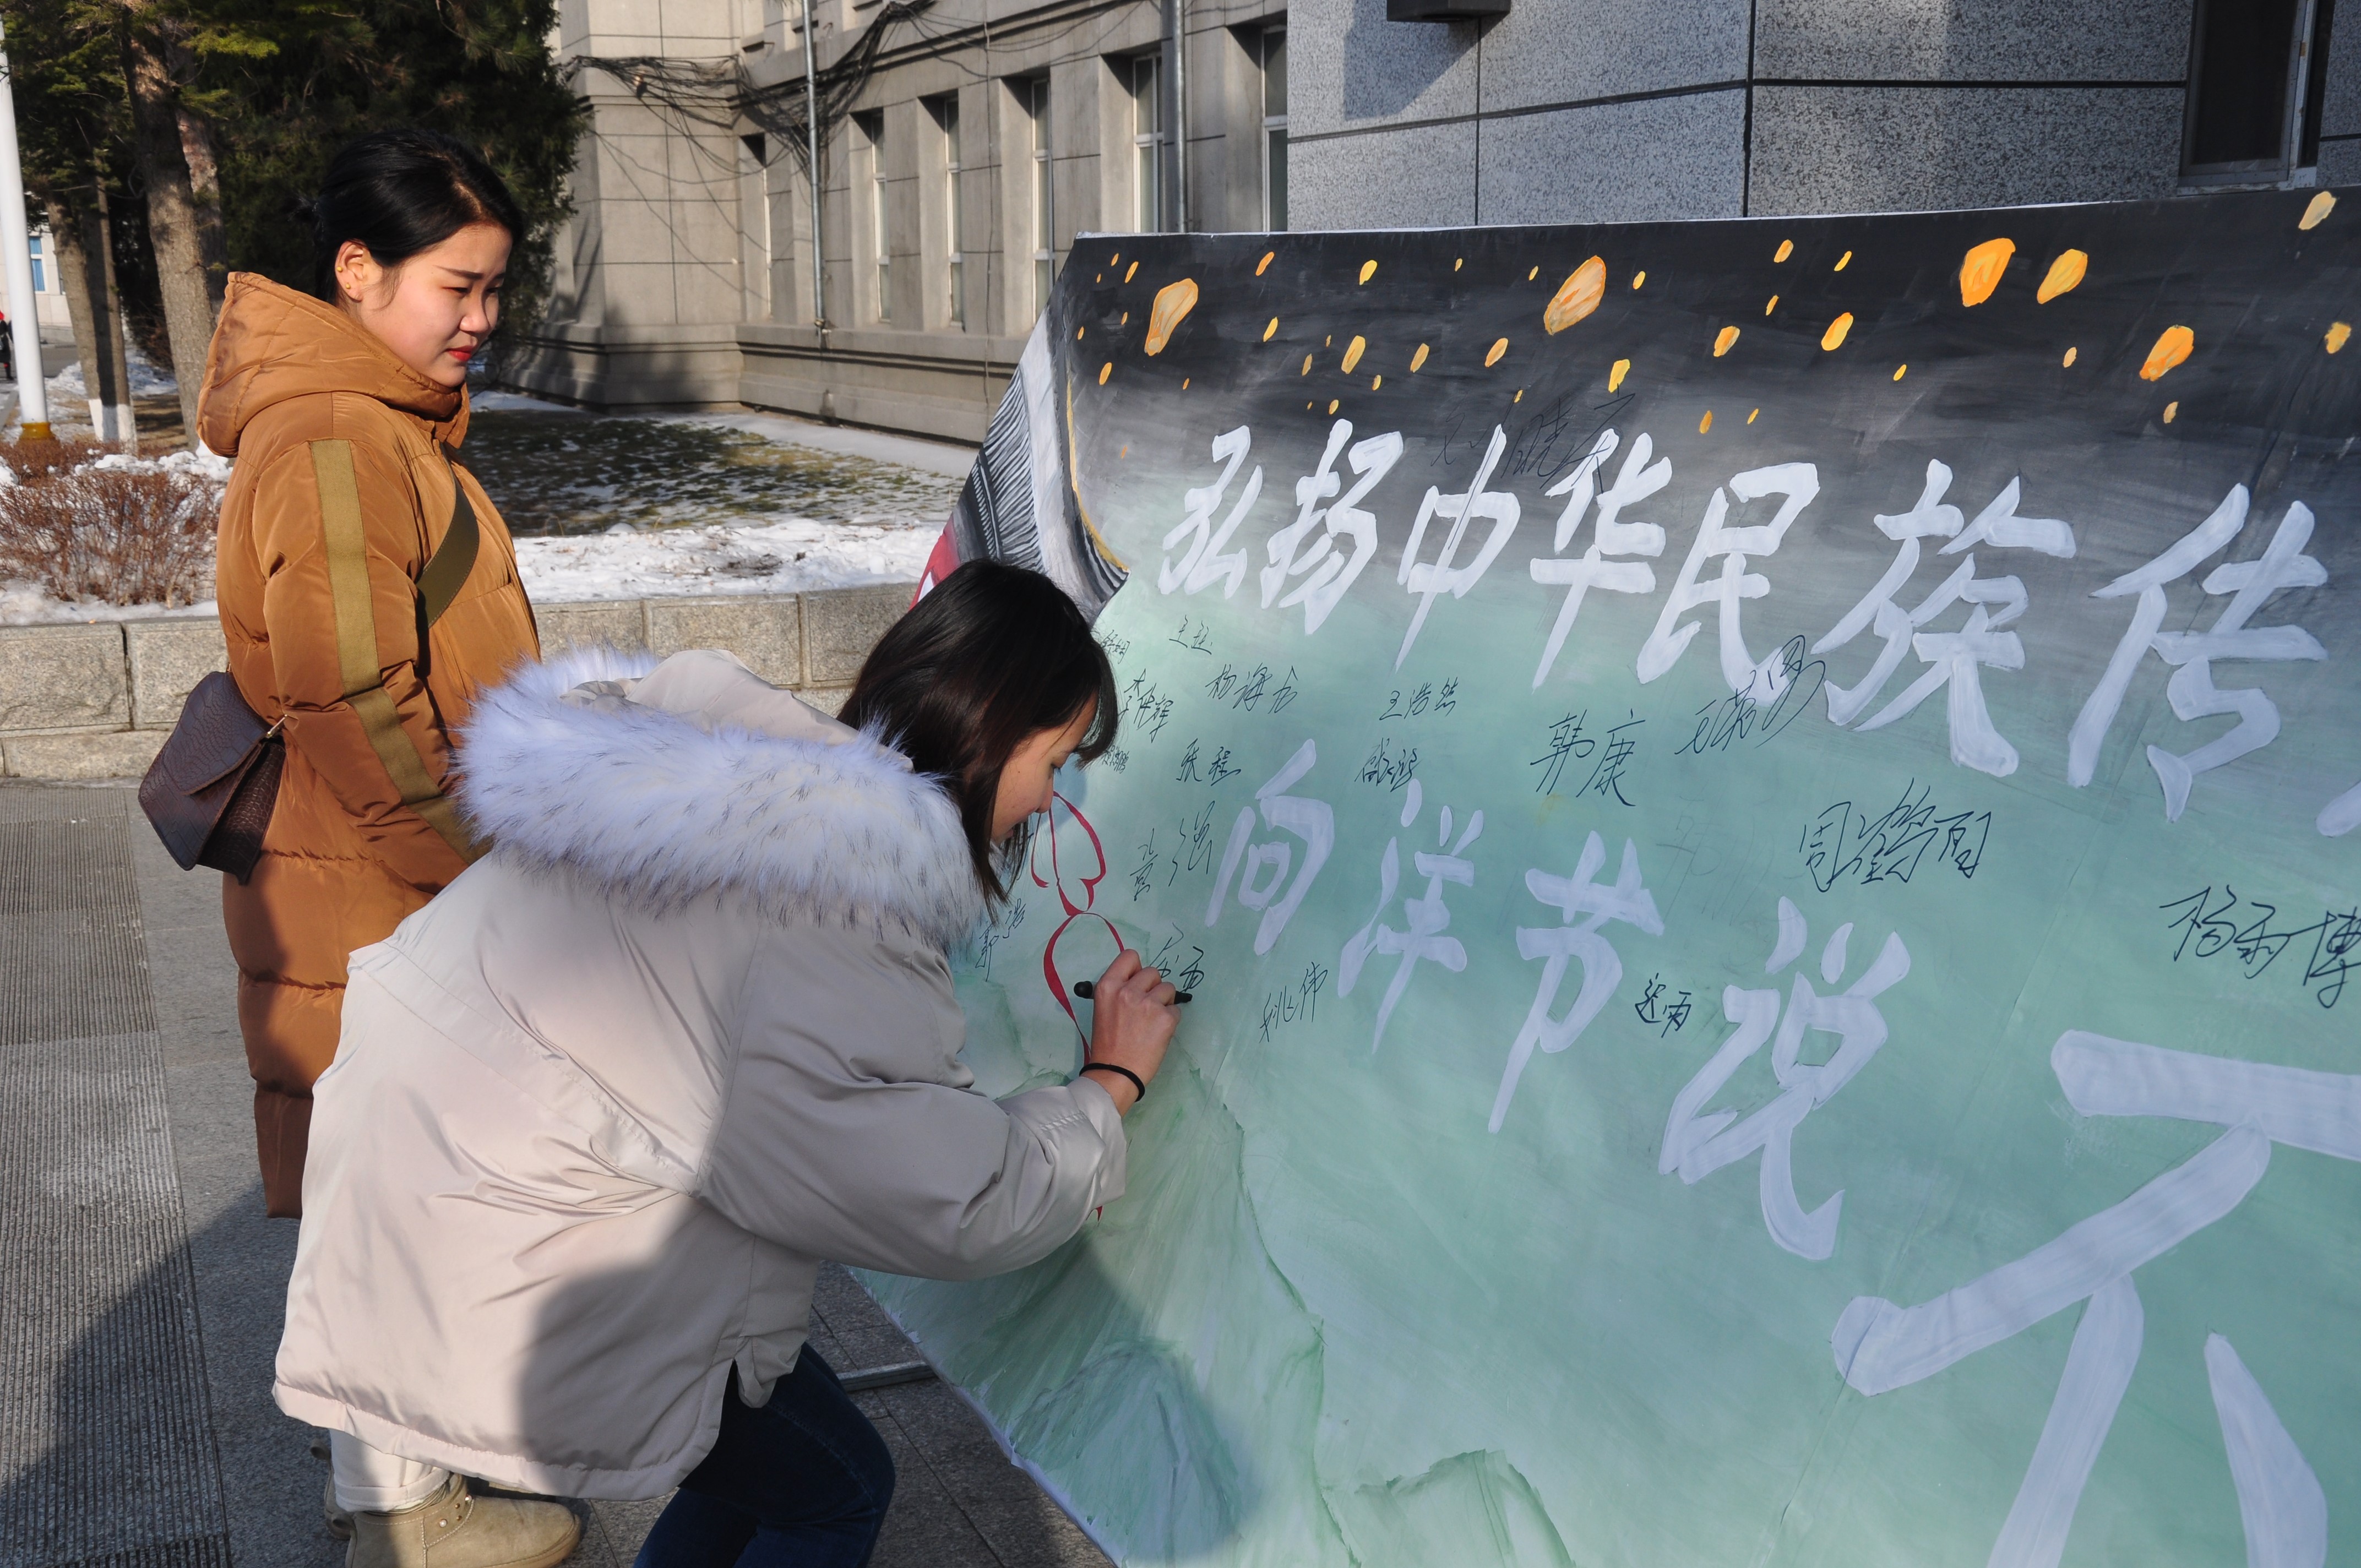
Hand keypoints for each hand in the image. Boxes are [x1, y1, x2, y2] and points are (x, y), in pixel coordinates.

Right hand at [1081, 949, 1176, 1114]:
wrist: (1115, 1073)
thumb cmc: (1107, 1043)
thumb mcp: (1103, 1008)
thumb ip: (1119, 990)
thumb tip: (1139, 981)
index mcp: (1108, 986)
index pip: (1130, 956)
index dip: (1137, 968)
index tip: (1137, 982)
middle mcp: (1128, 990)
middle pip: (1153, 972)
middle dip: (1153, 987)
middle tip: (1145, 1007)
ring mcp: (1148, 1003)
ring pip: (1168, 988)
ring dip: (1164, 1002)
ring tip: (1152, 1021)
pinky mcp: (1165, 1018)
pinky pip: (1176, 1010)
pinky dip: (1170, 1020)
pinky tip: (1158, 1033)